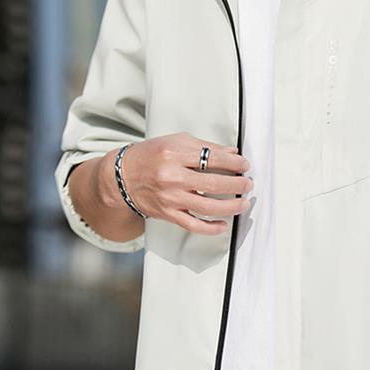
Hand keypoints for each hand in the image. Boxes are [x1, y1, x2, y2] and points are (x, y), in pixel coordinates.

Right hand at [112, 132, 252, 234]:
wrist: (120, 177)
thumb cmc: (150, 156)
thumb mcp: (176, 142)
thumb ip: (205, 147)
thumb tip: (232, 153)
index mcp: (175, 153)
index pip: (214, 157)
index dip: (235, 162)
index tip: (244, 165)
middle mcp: (172, 176)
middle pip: (215, 183)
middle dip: (238, 184)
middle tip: (248, 183)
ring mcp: (170, 197)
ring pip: (208, 206)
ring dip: (232, 206)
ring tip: (244, 203)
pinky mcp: (168, 214)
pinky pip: (194, 225)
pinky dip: (211, 228)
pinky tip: (224, 224)